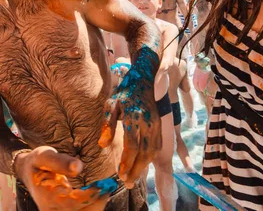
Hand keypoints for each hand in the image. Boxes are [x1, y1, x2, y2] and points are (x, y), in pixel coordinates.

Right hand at [15, 146, 116, 210]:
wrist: (27, 171)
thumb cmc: (37, 162)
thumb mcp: (44, 156)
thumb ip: (60, 162)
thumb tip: (78, 166)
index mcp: (47, 199)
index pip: (73, 204)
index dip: (91, 196)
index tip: (103, 184)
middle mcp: (52, 210)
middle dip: (96, 203)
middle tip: (108, 187)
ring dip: (95, 205)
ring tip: (105, 189)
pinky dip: (92, 205)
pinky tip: (99, 194)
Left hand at [98, 48, 161, 188]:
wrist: (146, 78)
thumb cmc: (125, 92)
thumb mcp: (111, 103)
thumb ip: (107, 124)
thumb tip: (102, 145)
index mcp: (134, 117)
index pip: (132, 144)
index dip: (127, 161)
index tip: (120, 174)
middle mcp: (148, 122)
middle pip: (144, 152)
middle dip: (136, 170)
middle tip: (128, 184)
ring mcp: (156, 124)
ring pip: (153, 151)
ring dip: (144, 167)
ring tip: (134, 178)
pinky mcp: (160, 125)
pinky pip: (158, 145)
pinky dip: (151, 158)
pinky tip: (143, 164)